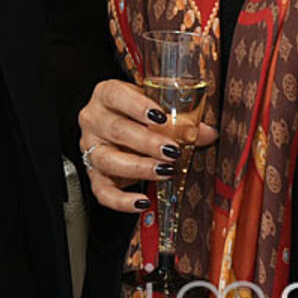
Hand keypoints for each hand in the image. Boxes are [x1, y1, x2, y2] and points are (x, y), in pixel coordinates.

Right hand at [78, 79, 218, 212]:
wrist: (122, 129)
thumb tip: (207, 134)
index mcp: (106, 95)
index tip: (160, 116)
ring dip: (139, 167)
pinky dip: (122, 201)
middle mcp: (94, 120)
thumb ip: (181, 119)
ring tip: (165, 170)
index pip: (116, 96)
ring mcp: (91, 148)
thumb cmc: (140, 116)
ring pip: (107, 160)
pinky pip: (103, 192)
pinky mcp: (94, 175)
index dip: (137, 106)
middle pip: (116, 129)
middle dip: (147, 142)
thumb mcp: (158, 109)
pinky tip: (143, 202)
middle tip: (172, 150)